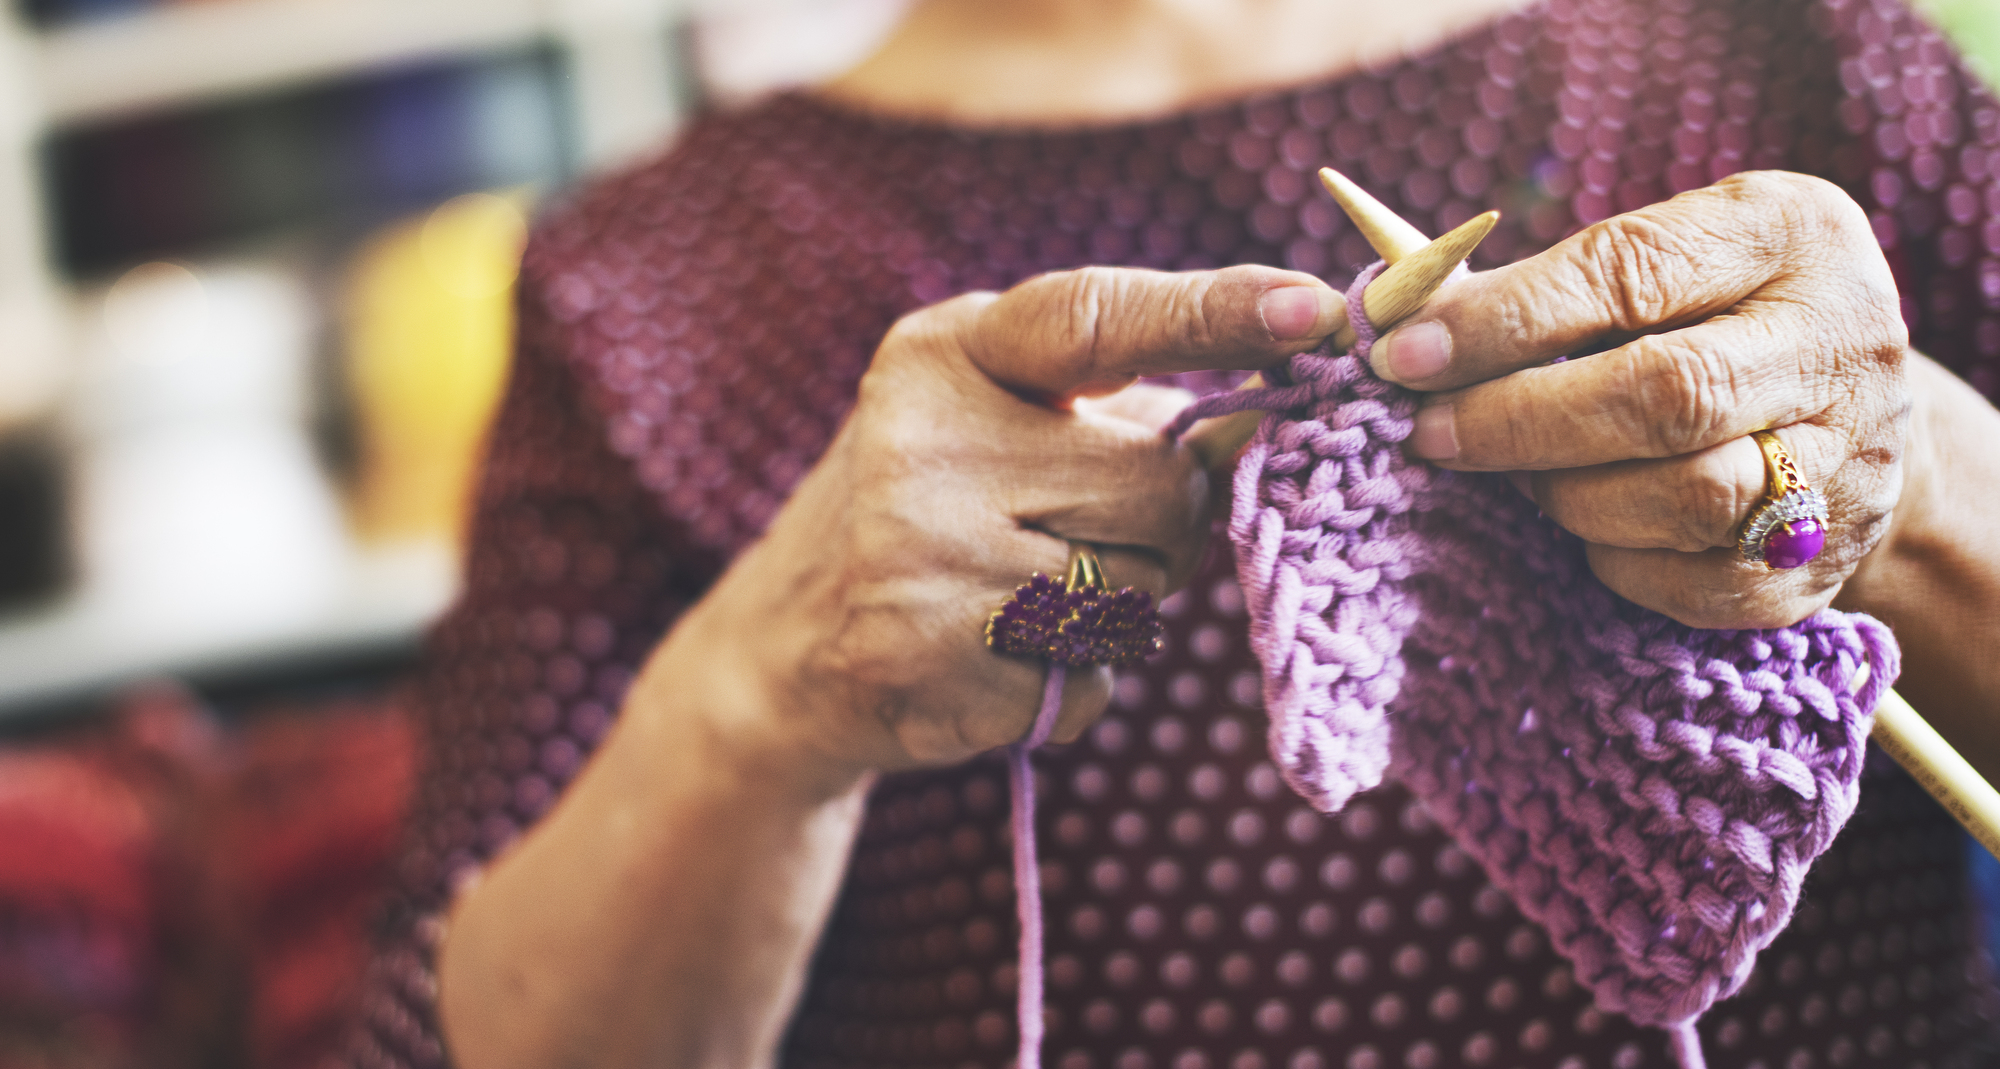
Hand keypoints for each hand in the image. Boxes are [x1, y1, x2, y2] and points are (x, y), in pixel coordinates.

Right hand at [646, 264, 1344, 783]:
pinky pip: (1092, 674)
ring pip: (1140, 588)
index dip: (1210, 314)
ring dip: (1117, 602)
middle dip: (1160, 522)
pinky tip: (990, 655)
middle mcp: (922, 441)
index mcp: (942, 354)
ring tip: (1016, 590)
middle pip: (1160, 485)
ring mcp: (920, 553)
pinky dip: (1071, 675)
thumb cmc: (929, 510)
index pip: (1094, 318)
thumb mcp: (995, 418)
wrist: (786, 648)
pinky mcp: (930, 656)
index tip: (1311, 310)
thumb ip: (1121, 410)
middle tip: (1075, 529)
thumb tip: (1265, 424)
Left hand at [1369, 171, 1909, 628]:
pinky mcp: (1822, 562)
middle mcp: (1839, 344)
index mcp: (1789, 235)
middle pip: (1668, 396)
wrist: (1853, 408)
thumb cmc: (1709, 313)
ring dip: (1568, 494)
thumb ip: (1549, 283)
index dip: (1505, 319)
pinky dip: (1616, 558)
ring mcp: (1849, 461)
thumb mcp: (1663, 255)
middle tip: (1427, 434)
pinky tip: (1586, 526)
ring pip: (1686, 498)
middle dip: (1519, 419)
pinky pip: (1695, 581)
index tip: (1406, 354)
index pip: (1630, 271)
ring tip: (1516, 476)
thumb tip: (1401, 321)